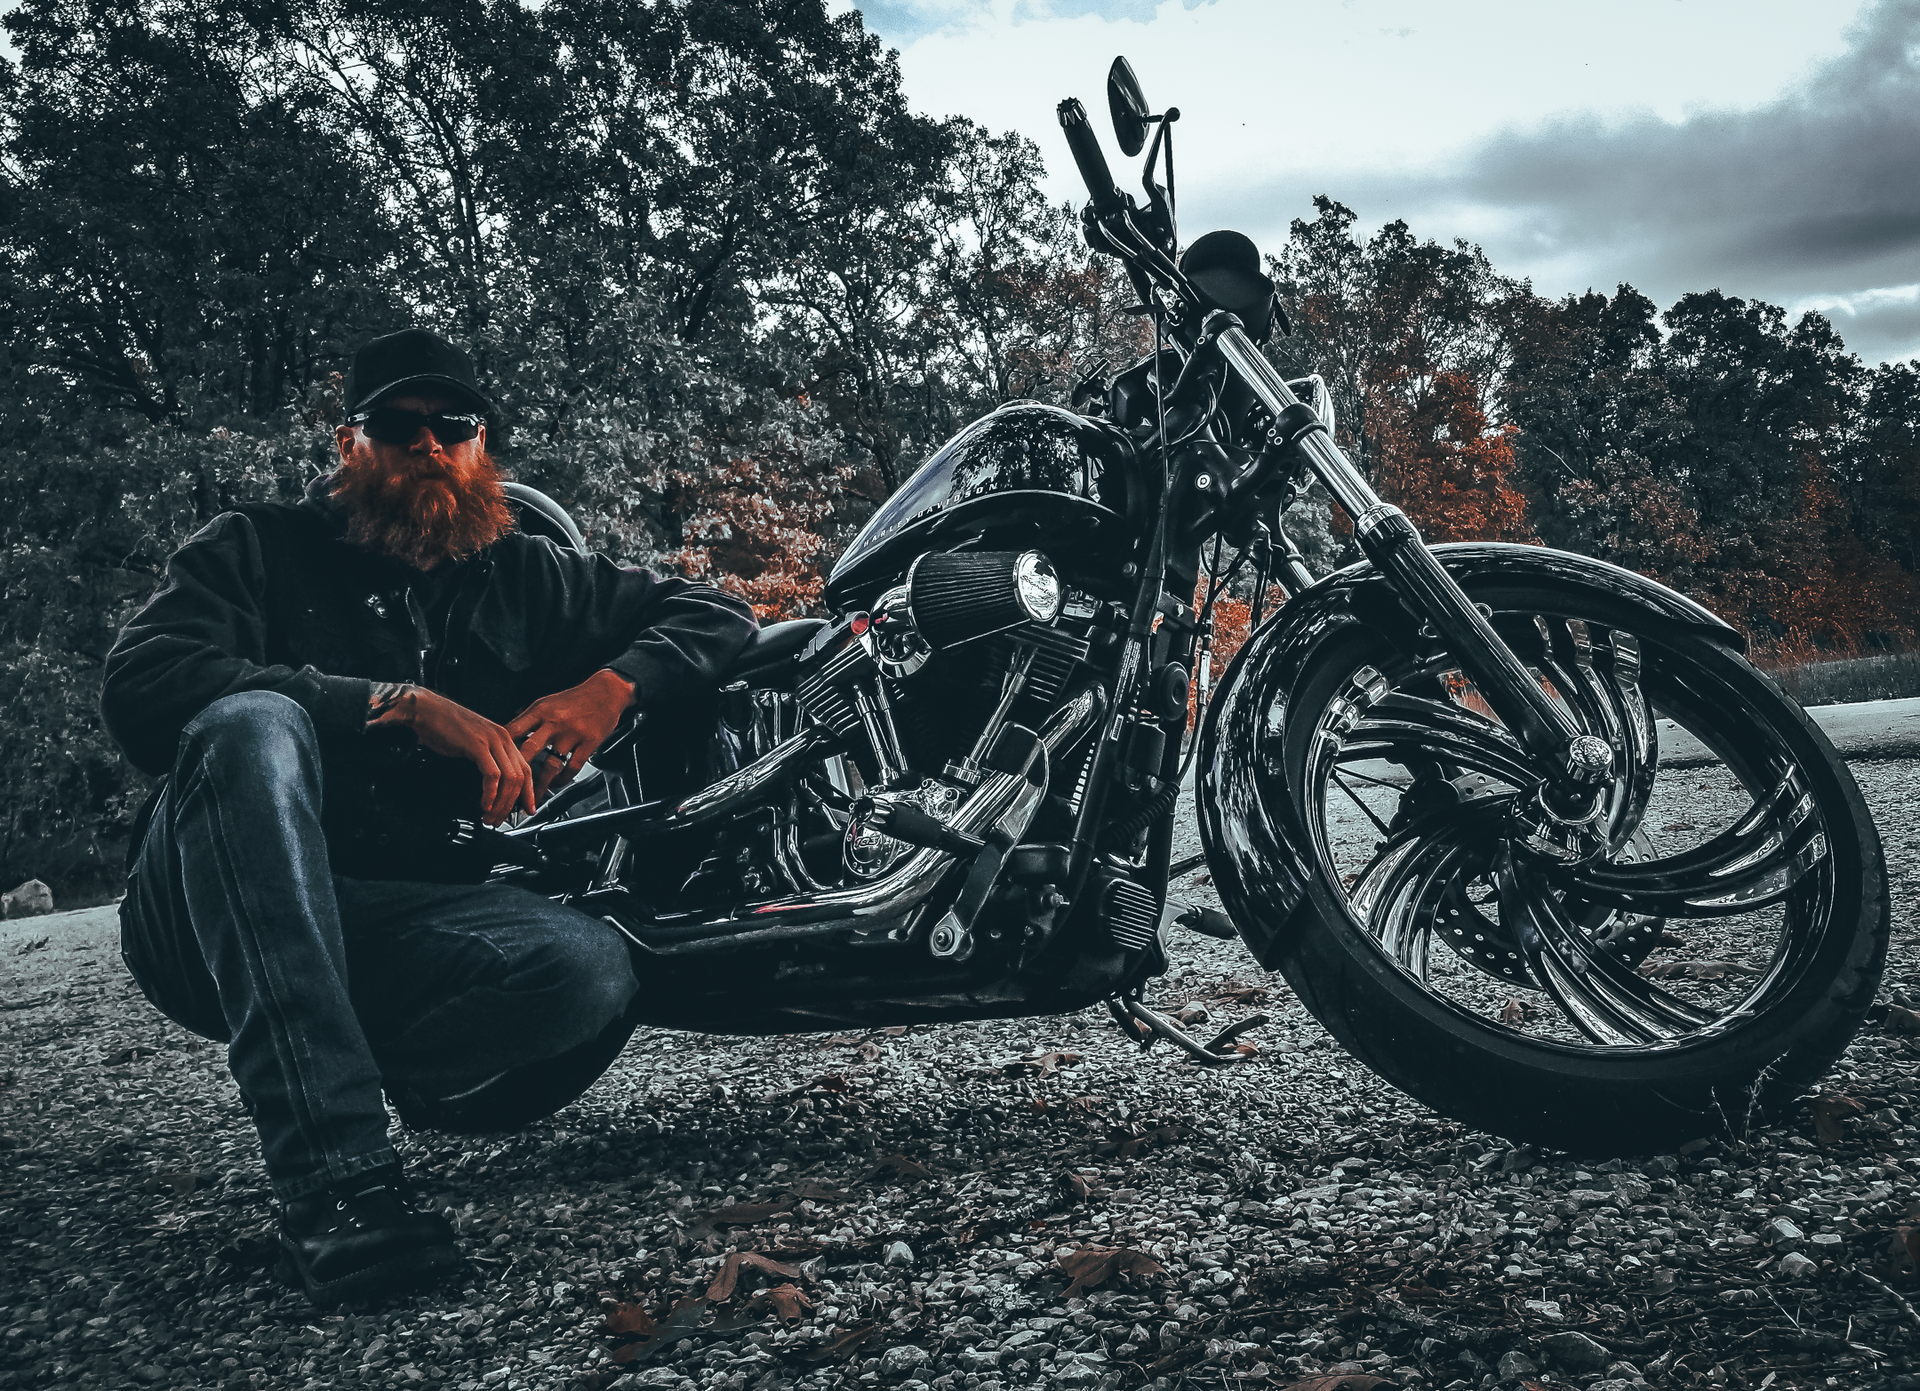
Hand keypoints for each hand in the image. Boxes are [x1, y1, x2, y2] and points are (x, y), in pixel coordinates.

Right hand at [371, 686, 535, 824]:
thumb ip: (487, 760)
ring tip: (491, 817)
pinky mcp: (478, 745)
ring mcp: (492, 741)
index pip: (526, 769)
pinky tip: (485, 804)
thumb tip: (493, 785)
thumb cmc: (445, 727)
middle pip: (520, 777)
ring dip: (501, 803)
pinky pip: (492, 775)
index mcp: (504, 738)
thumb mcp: (474, 744)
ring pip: (509, 779)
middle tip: (502, 820)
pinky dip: (490, 794)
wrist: (426, 709)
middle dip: (513, 804)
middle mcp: (503, 738)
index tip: (527, 809)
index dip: (528, 792)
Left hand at [506, 669, 636, 797]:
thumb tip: (508, 732)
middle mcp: (554, 722)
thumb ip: (528, 718)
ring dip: (539, 785)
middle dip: (515, 772)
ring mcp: (571, 734)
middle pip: (528, 751)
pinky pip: (572, 767)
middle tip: (506, 789)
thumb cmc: (575, 698)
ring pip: (550, 765)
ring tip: (531, 798)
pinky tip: (556, 784)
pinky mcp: (588, 743)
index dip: (499, 748)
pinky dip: (562, 780)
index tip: (491, 765)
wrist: (606, 691)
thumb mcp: (547, 702)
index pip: (513, 731)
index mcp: (540, 711)